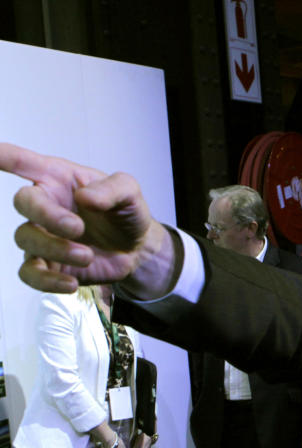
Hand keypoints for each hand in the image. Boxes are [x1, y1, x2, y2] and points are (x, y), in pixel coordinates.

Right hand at [2, 143, 172, 295]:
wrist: (136, 249)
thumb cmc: (125, 212)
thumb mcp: (129, 192)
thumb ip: (112, 189)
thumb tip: (86, 197)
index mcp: (58, 178)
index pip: (22, 161)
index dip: (4, 156)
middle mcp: (44, 204)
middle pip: (23, 202)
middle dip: (48, 216)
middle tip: (78, 228)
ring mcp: (42, 234)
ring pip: (25, 238)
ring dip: (56, 249)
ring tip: (87, 256)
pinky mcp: (47, 263)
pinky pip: (29, 273)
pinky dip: (47, 280)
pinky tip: (70, 284)